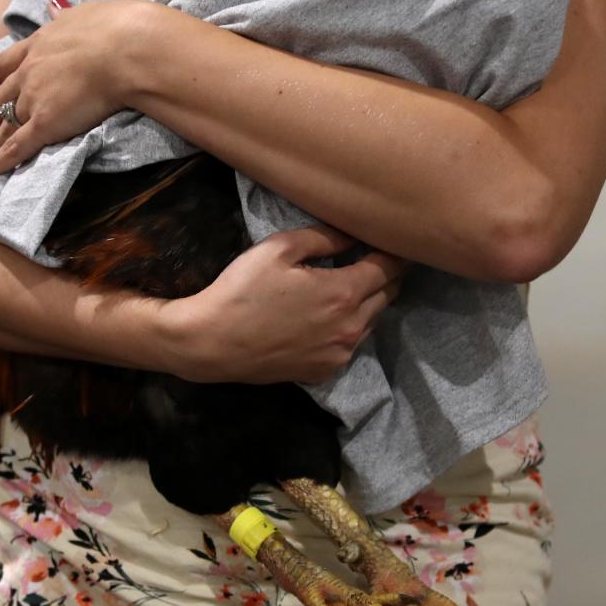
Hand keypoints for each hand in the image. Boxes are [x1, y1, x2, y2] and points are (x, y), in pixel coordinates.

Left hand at [0, 0, 146, 176]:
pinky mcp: (44, 123)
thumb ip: (65, 16)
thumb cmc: (113, 29)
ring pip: (6, 125)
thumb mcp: (82, 14)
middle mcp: (29, 72)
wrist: (123, 49)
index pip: (4, 65)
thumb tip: (55, 7)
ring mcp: (34, 98)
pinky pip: (17, 146)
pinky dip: (1, 161)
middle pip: (1, 99)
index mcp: (38, 44)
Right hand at [159, 225, 407, 384]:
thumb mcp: (279, 249)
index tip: (391, 239)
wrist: (213, 342)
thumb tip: (353, 233)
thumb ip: (323, 238)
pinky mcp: (325, 371)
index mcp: (344, 293)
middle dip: (386, 274)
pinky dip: (349, 326)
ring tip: (350, 285)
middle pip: (389, 295)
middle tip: (373, 257)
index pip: (389, 267)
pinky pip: (351, 344)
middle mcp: (352, 327)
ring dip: (369, 301)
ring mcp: (340, 354)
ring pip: (373, 321)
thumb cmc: (243, 289)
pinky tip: (328, 317)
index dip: (393, 251)